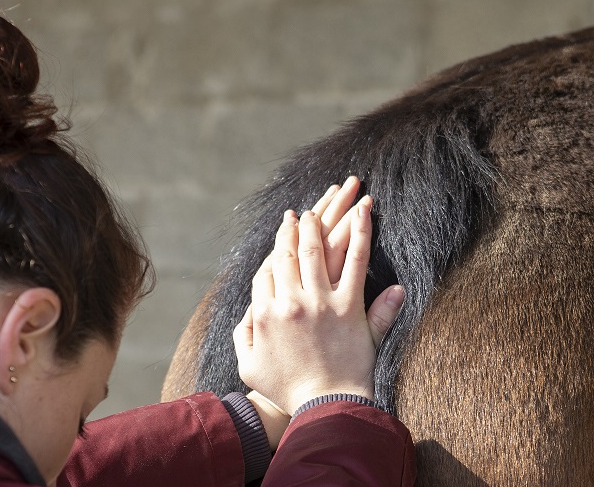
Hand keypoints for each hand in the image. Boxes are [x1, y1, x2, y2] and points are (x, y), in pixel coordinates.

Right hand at [233, 179, 403, 415]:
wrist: (323, 407)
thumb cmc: (286, 390)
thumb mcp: (249, 365)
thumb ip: (244, 334)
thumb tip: (249, 311)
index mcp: (265, 312)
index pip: (268, 268)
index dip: (276, 246)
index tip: (283, 230)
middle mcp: (290, 301)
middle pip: (290, 252)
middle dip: (297, 225)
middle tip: (302, 210)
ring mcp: (320, 301)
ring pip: (319, 248)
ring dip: (324, 219)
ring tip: (332, 200)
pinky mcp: (349, 306)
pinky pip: (356, 261)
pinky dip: (360, 233)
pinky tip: (363, 210)